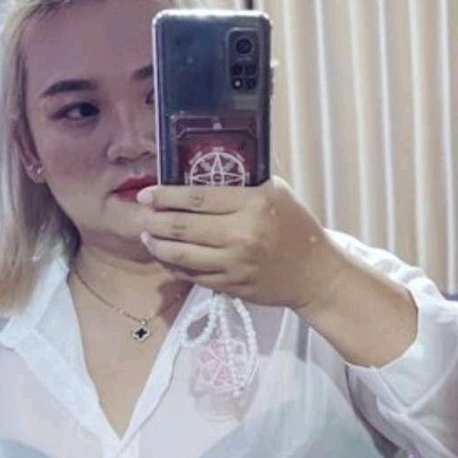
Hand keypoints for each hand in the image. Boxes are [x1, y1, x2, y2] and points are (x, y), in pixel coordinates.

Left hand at [136, 176, 349, 311]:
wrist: (315, 273)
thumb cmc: (297, 227)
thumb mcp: (278, 193)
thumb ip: (245, 182)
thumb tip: (204, 172)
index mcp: (253, 205)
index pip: (197, 198)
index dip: (166, 195)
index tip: (147, 194)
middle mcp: (241, 235)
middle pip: (182, 227)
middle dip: (154, 221)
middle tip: (142, 215)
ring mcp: (235, 264)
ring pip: (181, 255)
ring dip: (157, 246)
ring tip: (147, 237)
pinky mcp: (231, 286)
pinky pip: (193, 276)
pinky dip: (174, 266)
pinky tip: (167, 257)